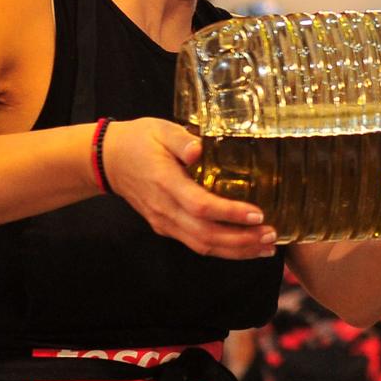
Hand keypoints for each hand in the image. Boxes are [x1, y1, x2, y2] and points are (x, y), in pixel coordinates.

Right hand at [101, 119, 277, 260]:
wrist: (108, 160)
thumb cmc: (139, 140)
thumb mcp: (160, 129)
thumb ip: (180, 138)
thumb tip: (198, 149)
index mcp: (166, 183)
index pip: (201, 206)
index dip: (230, 213)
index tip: (258, 214)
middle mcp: (165, 209)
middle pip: (206, 235)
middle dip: (242, 240)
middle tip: (272, 236)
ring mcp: (164, 222)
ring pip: (202, 245)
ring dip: (236, 250)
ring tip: (266, 248)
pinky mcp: (166, 227)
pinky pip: (196, 243)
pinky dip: (222, 249)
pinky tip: (244, 246)